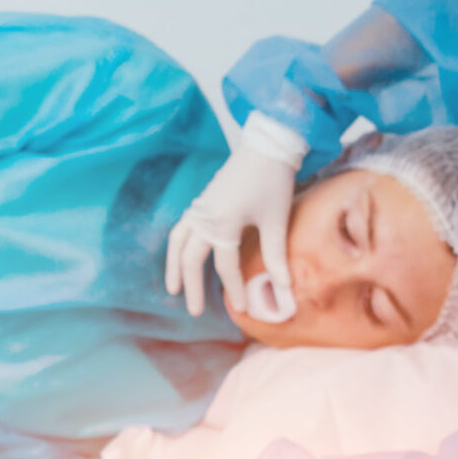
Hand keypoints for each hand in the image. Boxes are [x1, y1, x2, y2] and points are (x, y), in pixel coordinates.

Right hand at [164, 118, 308, 321]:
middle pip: (191, 258)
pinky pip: (181, 229)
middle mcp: (205, 217)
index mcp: (224, 222)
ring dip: (174, 267)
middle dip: (192, 286)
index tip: (243, 309)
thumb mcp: (276, 220)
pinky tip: (180, 258)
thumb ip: (275, 255)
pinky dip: (177, 246)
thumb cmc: (273, 181)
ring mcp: (199, 208)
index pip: (225, 265)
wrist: (266, 146)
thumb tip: (284, 287)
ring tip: (173, 289)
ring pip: (178, 242)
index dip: (234, 288)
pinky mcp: (201, 202)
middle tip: (194, 311)